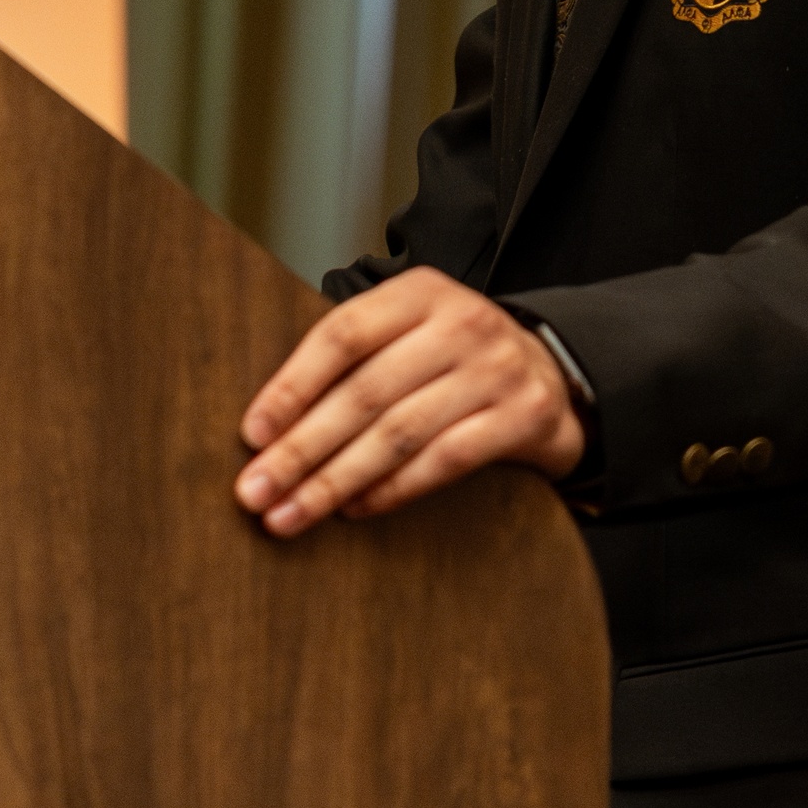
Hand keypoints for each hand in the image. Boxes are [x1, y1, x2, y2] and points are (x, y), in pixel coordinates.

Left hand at [234, 269, 585, 536]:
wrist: (556, 376)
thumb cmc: (455, 359)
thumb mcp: (412, 332)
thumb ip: (354, 358)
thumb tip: (266, 426)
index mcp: (420, 292)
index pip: (342, 334)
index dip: (291, 386)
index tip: (251, 434)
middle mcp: (462, 322)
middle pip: (364, 392)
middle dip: (301, 449)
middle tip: (254, 493)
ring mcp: (496, 370)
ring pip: (399, 433)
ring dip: (335, 481)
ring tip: (289, 515)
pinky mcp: (524, 417)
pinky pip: (444, 461)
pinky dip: (393, 490)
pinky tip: (354, 510)